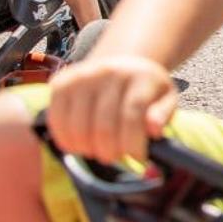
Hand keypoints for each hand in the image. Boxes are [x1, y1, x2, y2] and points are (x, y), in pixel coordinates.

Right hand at [45, 54, 176, 164]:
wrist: (121, 64)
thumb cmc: (144, 89)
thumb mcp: (166, 98)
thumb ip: (163, 114)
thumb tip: (153, 130)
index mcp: (140, 76)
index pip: (132, 114)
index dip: (133, 142)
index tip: (138, 157)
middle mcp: (109, 71)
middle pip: (104, 124)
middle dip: (110, 151)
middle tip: (114, 157)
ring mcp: (82, 76)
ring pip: (78, 125)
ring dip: (87, 148)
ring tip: (97, 152)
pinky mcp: (61, 82)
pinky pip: (56, 118)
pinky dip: (65, 139)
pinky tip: (77, 146)